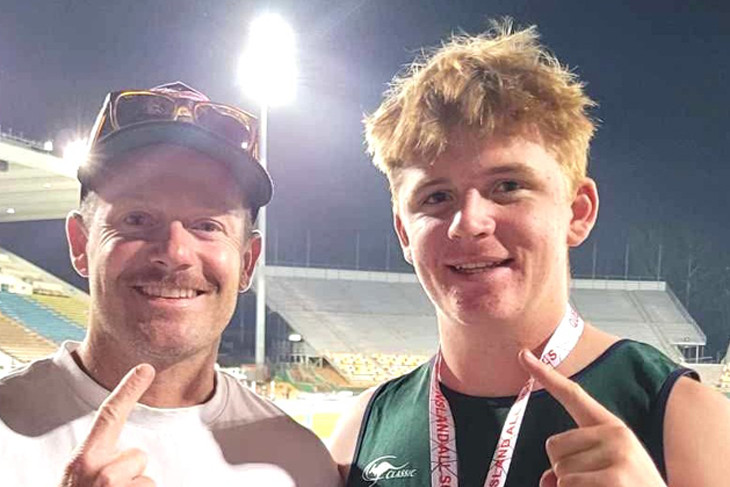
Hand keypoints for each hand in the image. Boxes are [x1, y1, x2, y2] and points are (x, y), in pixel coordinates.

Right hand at [60, 364, 155, 486]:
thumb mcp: (79, 480)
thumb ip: (99, 462)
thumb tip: (129, 453)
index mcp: (83, 460)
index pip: (108, 416)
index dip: (127, 389)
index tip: (146, 368)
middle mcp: (96, 471)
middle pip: (138, 456)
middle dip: (132, 473)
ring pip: (146, 480)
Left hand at [518, 350, 666, 486]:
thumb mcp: (605, 471)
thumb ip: (574, 465)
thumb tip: (546, 480)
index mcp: (612, 428)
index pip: (572, 395)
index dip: (545, 374)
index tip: (523, 354)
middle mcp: (616, 434)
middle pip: (553, 447)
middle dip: (562, 470)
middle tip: (594, 482)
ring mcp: (618, 455)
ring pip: (559, 472)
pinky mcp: (615, 477)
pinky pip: (566, 486)